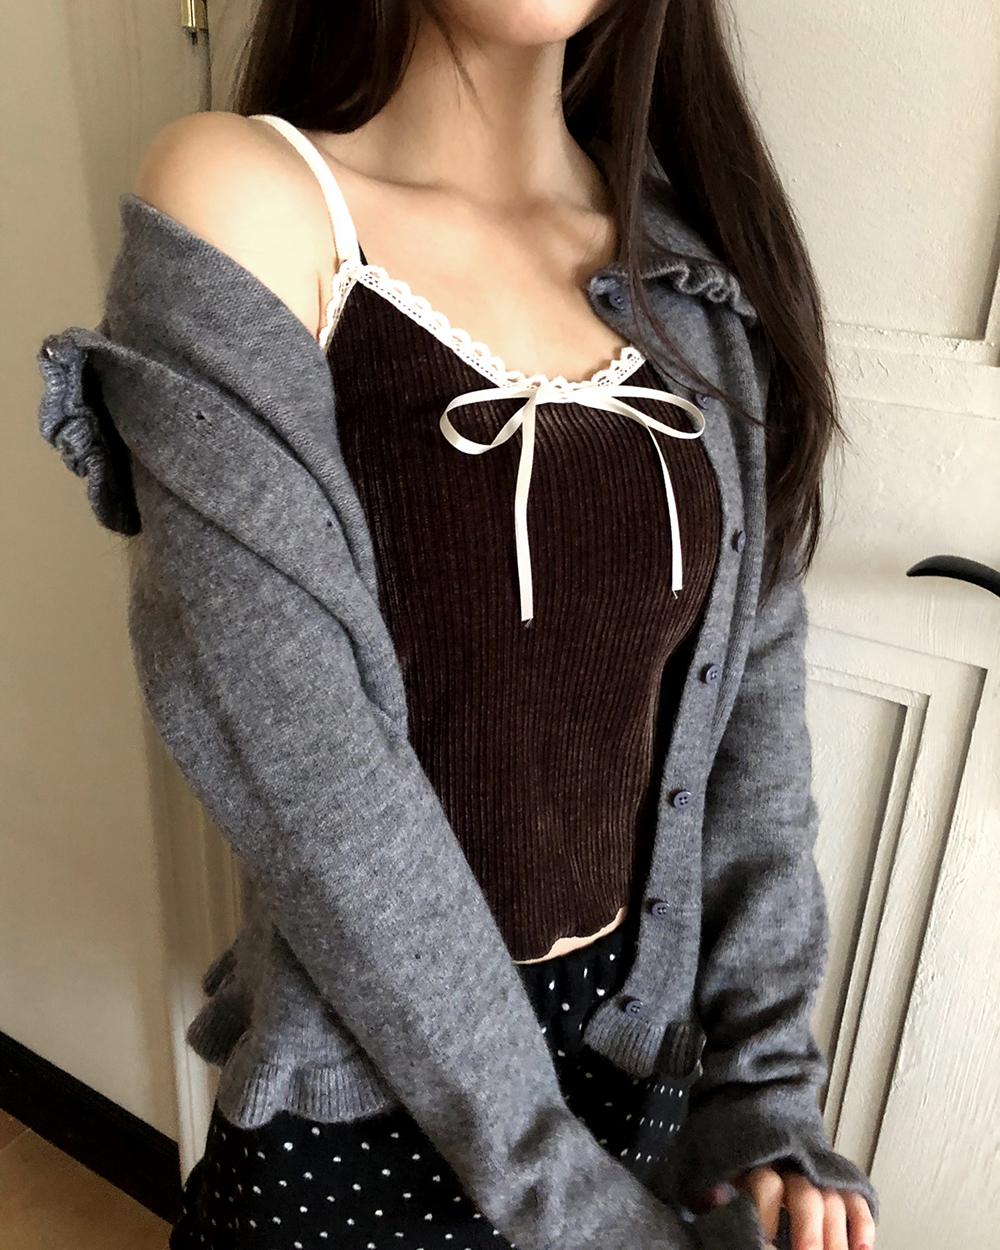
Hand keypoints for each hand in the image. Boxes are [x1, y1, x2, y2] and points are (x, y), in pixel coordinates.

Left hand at [691, 1166, 874, 1249]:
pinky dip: (863, 1224)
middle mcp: (791, 1165)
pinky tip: (862, 1249)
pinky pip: (856, 1199)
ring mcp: (817, 1174)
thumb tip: (715, 1196)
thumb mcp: (713, 1169)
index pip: (767, 1183)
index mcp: (757, 1161)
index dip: (766, 1213)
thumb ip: (711, 1187)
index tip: (764, 1237)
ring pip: (833, 1201)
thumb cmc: (732, 1159)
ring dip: (836, 1238)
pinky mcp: (837, 1182)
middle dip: (808, 1234)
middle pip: (806, 1196)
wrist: (755, 1112)